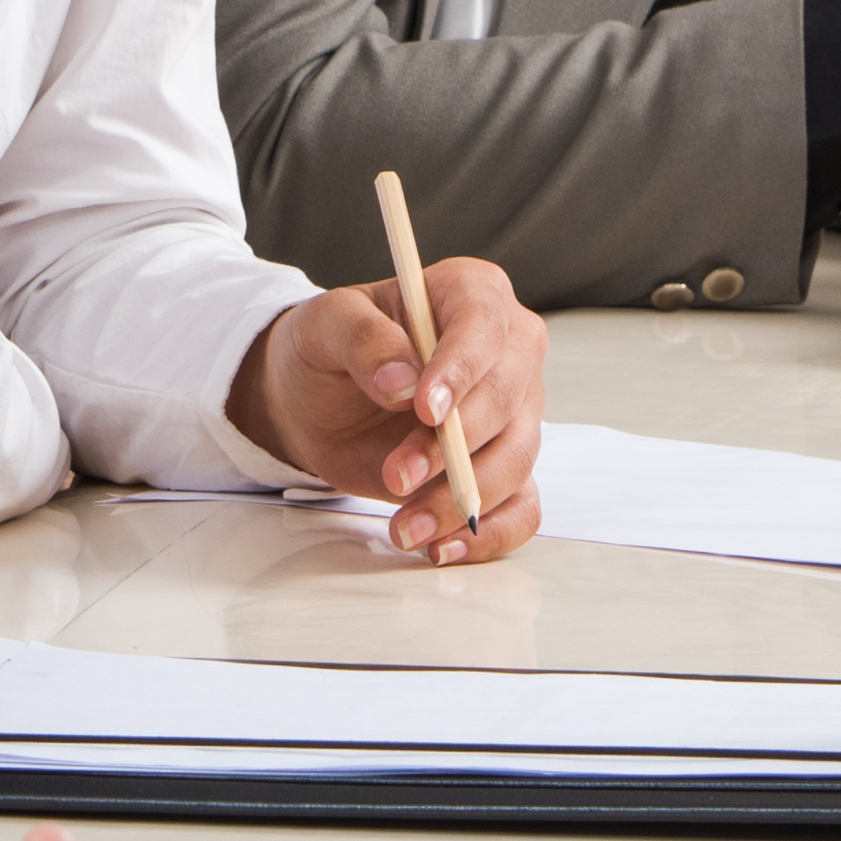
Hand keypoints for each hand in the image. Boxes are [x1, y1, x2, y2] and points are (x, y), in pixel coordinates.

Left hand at [231, 266, 545, 565]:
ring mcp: (513, 413)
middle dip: (453, 447)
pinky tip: (440, 546)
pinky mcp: (504, 467)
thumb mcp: (325, 327)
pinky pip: (521, 508)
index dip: (460, 370)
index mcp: (470, 294)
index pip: (484, 327)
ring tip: (404, 524)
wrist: (318, 402)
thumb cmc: (329, 349)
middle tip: (397, 474)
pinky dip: (488, 535)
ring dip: (461, 499)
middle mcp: (506, 350)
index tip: (423, 410)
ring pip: (517, 459)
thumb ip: (362, 340)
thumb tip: (401, 381)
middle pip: (508, 400)